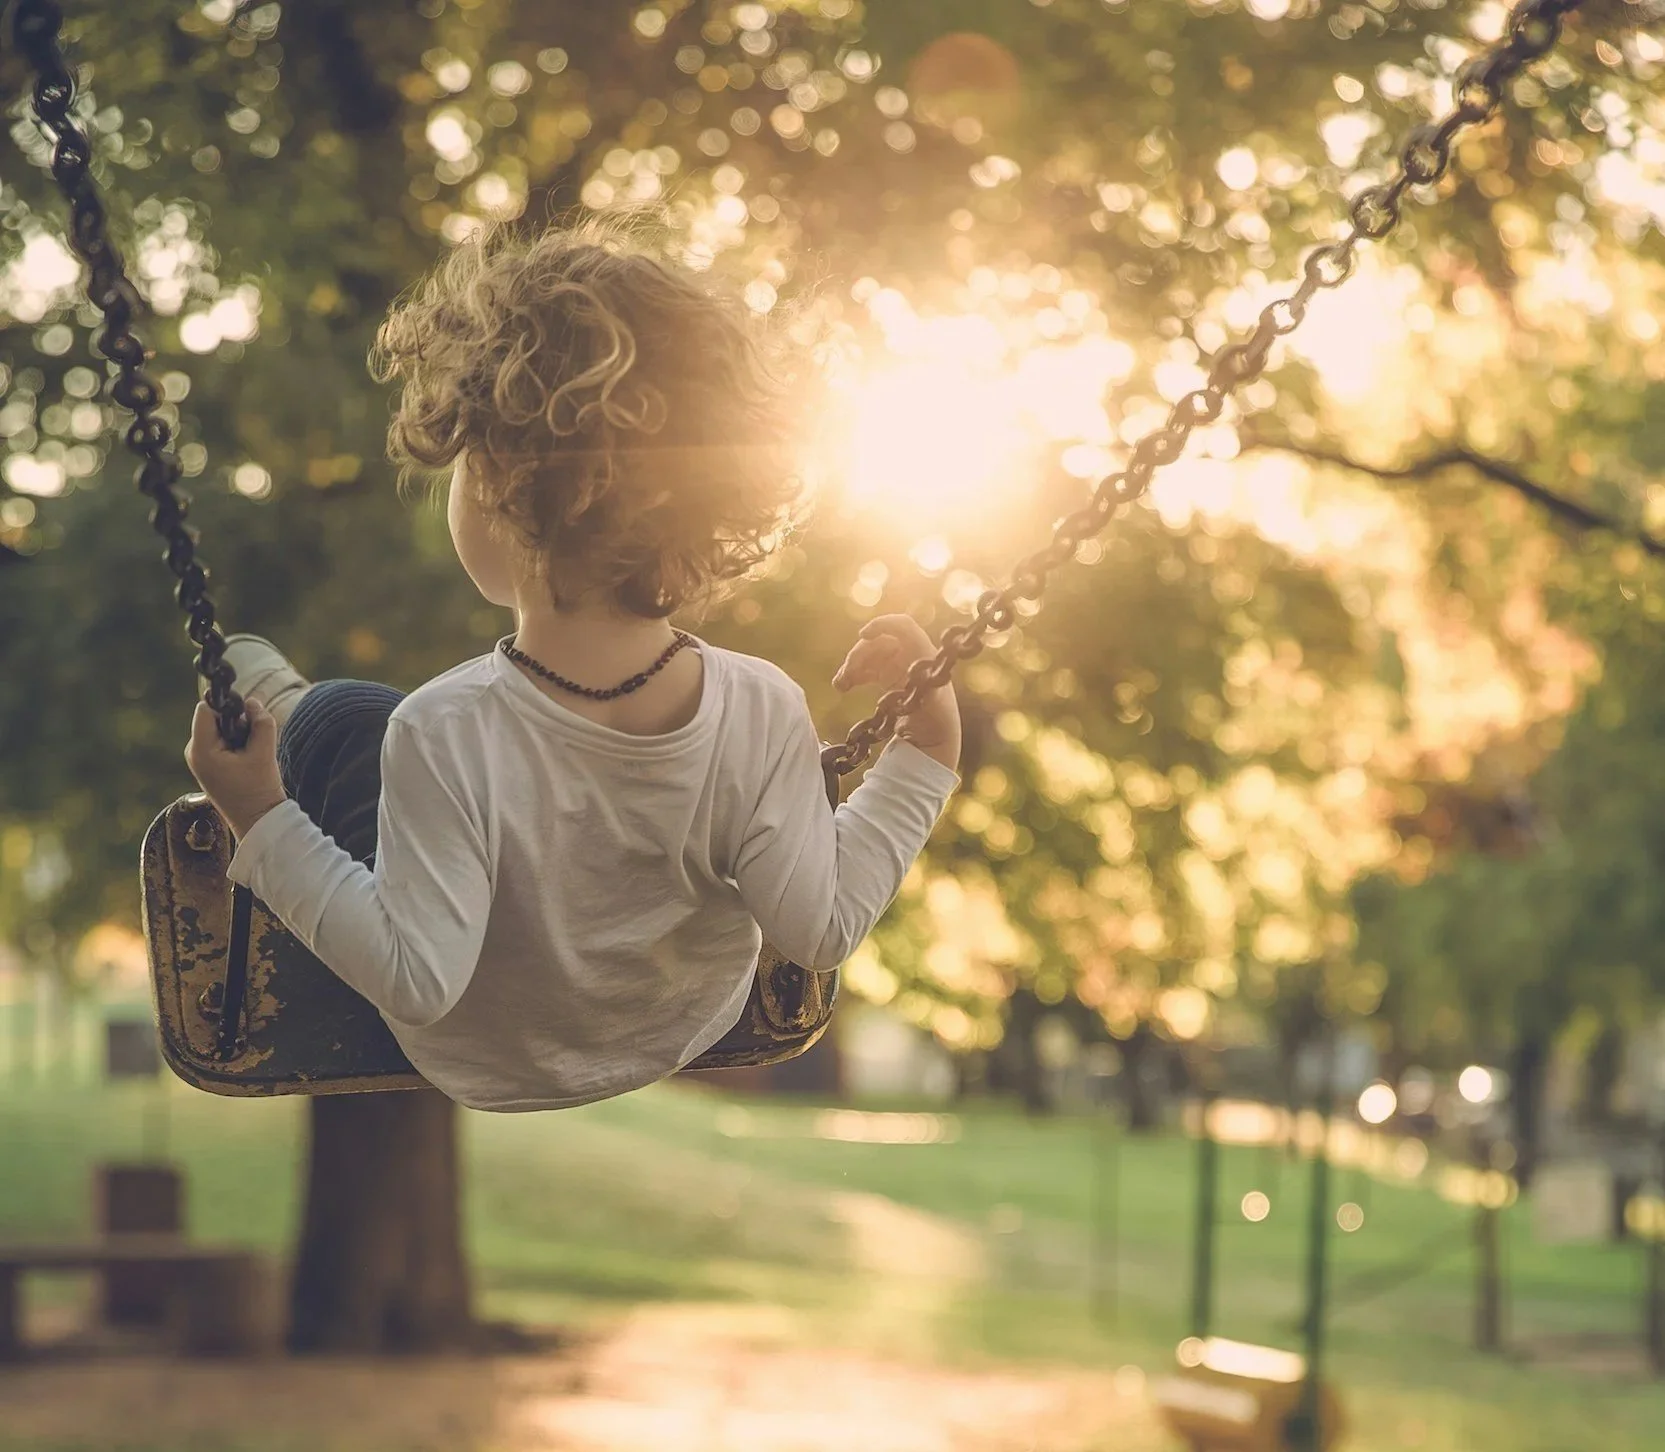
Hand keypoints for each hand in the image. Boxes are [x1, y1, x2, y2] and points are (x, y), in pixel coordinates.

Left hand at [185, 700, 286, 838]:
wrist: (257, 819)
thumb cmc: (258, 789)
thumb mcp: (264, 751)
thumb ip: (261, 722)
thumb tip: (252, 702)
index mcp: (201, 750)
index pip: (206, 709)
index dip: (226, 705)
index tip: (246, 714)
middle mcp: (194, 752)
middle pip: (212, 717)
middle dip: (235, 721)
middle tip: (252, 740)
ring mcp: (199, 759)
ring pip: (218, 728)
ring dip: (238, 732)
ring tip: (251, 754)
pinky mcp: (208, 764)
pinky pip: (220, 740)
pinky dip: (236, 742)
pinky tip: (247, 759)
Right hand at [833, 614, 960, 772]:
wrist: (933, 732)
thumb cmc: (937, 716)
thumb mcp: (933, 703)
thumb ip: (923, 690)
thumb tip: (908, 682)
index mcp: (923, 652)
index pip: (903, 626)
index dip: (883, 624)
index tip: (862, 635)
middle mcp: (909, 653)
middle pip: (878, 641)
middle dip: (859, 654)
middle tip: (846, 674)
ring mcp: (896, 663)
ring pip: (868, 654)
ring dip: (851, 665)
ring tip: (840, 685)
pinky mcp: (886, 675)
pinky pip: (865, 668)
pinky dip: (852, 674)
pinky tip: (842, 686)